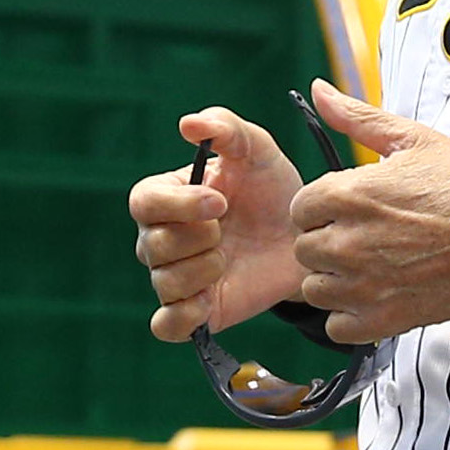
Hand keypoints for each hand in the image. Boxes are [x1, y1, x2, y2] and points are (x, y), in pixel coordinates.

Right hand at [131, 106, 307, 340]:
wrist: (305, 240)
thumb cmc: (272, 189)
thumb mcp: (257, 149)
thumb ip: (225, 128)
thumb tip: (187, 124)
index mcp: (166, 197)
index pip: (144, 202)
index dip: (179, 204)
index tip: (221, 202)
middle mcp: (161, 239)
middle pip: (153, 245)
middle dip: (198, 238)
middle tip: (228, 231)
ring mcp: (176, 277)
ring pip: (164, 283)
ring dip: (202, 271)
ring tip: (229, 259)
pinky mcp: (195, 312)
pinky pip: (166, 325)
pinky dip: (183, 317)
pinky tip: (209, 300)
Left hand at [288, 79, 449, 344]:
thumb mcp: (413, 139)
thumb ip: (357, 117)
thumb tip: (319, 90)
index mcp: (350, 194)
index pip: (299, 207)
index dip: (323, 206)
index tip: (348, 208)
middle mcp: (349, 241)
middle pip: (304, 248)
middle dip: (327, 240)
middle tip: (363, 236)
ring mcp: (365, 284)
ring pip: (315, 288)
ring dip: (334, 278)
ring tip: (368, 266)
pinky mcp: (383, 319)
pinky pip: (337, 325)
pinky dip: (350, 314)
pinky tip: (374, 293)